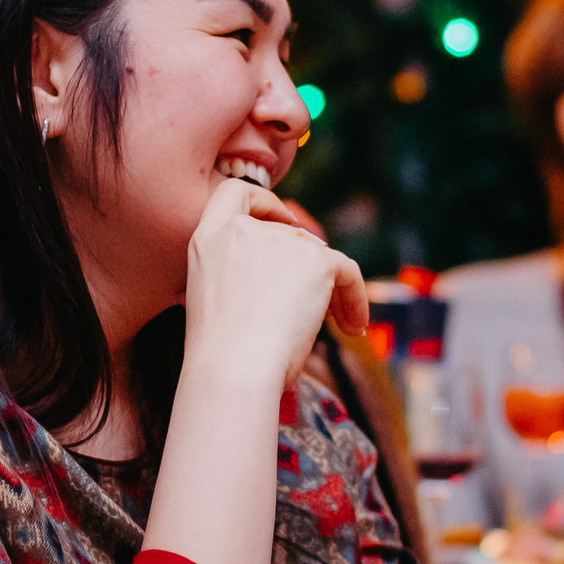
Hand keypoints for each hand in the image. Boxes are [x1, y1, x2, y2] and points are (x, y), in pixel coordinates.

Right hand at [180, 177, 368, 393]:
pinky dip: (356, 298)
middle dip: (308, 270)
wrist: (234, 369)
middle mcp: (242, 230)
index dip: (264, 203)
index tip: (285, 220)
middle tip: (319, 309)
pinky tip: (354, 327)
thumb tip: (287, 280)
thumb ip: (241, 275)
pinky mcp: (315, 259)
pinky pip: (347, 273)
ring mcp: (279, 240)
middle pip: (290, 236)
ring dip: (333, 290)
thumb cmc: (220, 354)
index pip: (234, 194)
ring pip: (321, 258)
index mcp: (208, 238)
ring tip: (341, 326)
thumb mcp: (216, 300)